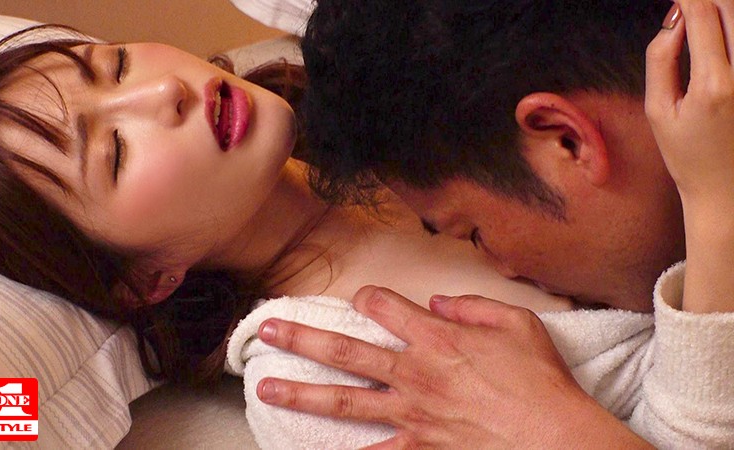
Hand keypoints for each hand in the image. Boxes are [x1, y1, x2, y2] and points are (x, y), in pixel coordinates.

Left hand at [256, 286, 649, 447]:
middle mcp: (414, 373)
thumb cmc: (540, 380)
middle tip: (266, 331)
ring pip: (343, 401)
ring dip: (301, 392)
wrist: (555, 439)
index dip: (368, 298)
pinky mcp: (419, 447)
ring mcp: (411, 414)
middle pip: (344, 351)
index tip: (362, 300)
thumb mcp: (518, 322)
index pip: (383, 306)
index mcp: (436, 338)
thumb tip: (438, 301)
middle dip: (300, 338)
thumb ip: (472, 305)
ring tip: (266, 388)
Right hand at [646, 0, 733, 202]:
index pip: (703, 16)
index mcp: (714, 84)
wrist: (725, 189)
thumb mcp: (658, 110)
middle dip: (708, 1)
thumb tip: (673, 22)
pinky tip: (720, 42)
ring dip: (725, 14)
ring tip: (704, 21)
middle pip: (732, 9)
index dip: (687, 0)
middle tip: (690, 8)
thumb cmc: (688, 156)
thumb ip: (661, 60)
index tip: (677, 0)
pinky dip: (733, 35)